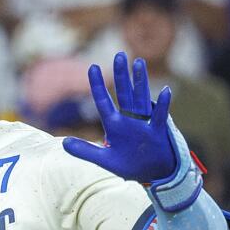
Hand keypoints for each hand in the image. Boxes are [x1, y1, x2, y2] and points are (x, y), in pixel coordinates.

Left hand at [64, 54, 179, 185]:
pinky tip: (165, 91)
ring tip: (138, 63)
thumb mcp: (104, 160)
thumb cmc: (129, 164)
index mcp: (115, 125)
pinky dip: (162, 105)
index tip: (93, 67)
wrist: (152, 174)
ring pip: (141, 99)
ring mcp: (144, 123)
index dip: (98, 86)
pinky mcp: (158, 132)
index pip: (104, 102)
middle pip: (124, 94)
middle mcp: (129, 119)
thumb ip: (85, 151)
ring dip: (140, 82)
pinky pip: (160, 116)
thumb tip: (64, 143)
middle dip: (121, 76)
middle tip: (118, 55)